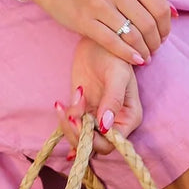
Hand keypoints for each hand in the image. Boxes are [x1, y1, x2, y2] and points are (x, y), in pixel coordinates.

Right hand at [22, 0, 174, 64]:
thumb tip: (175, 15)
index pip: (160, 7)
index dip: (166, 27)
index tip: (162, 37)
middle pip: (148, 24)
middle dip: (155, 42)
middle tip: (154, 50)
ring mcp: (99, 2)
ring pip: (132, 35)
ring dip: (143, 51)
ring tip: (145, 57)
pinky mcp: (84, 19)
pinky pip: (113, 42)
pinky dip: (128, 54)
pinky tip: (134, 60)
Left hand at [54, 39, 142, 156]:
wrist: (98, 43)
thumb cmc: (114, 55)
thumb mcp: (117, 75)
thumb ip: (113, 100)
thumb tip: (105, 126)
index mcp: (129, 118)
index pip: (112, 143)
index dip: (94, 139)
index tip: (80, 120)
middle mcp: (115, 123)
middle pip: (95, 145)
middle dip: (78, 133)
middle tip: (68, 114)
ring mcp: (97, 118)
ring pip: (81, 138)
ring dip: (68, 126)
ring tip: (63, 104)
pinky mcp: (83, 112)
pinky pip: (72, 126)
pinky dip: (63, 120)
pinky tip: (59, 106)